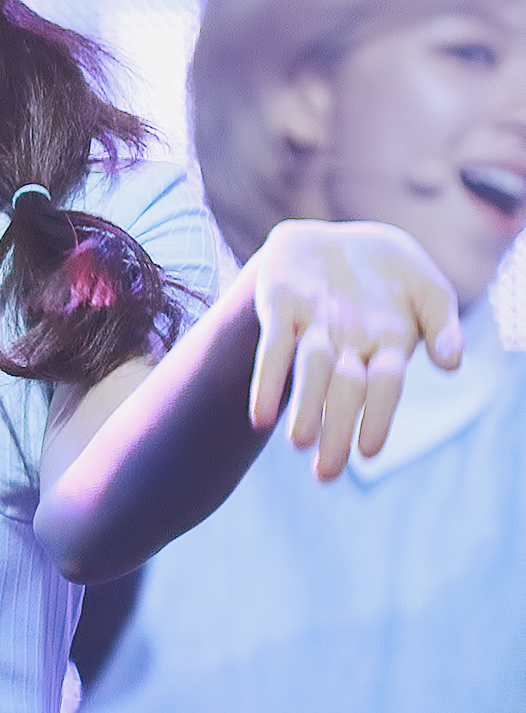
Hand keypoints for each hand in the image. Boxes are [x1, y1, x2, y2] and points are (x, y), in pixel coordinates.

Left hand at [249, 218, 462, 479]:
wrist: (337, 239)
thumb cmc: (391, 273)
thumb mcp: (428, 288)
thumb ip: (443, 324)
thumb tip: (453, 364)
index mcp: (387, 344)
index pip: (385, 387)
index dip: (378, 416)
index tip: (368, 451)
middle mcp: (348, 344)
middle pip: (344, 389)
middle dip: (336, 429)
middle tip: (326, 473)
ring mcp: (314, 327)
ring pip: (310, 372)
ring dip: (305, 407)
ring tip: (297, 443)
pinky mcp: (281, 308)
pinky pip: (273, 348)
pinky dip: (265, 381)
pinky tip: (259, 417)